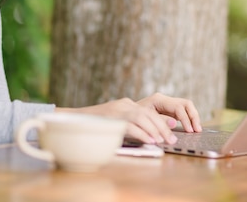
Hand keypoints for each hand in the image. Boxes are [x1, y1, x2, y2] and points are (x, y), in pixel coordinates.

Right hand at [56, 92, 201, 144]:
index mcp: (126, 104)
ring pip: (141, 118)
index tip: (171, 131)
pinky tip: (150, 141)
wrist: (75, 120)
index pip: (149, 112)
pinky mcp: (111, 119)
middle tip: (171, 140)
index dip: (161, 122)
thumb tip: (155, 134)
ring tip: (163, 141)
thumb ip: (134, 126)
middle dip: (162, 127)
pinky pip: (130, 125)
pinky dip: (142, 134)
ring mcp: (116, 111)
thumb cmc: (97, 125)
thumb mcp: (117, 124)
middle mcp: (123, 105)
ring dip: (155, 130)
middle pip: (148, 114)